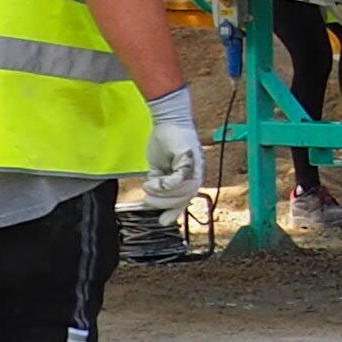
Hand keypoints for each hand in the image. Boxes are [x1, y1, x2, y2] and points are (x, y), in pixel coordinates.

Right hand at [140, 85, 205, 208]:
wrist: (168, 119)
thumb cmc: (164, 141)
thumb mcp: (160, 167)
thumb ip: (160, 182)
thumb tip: (151, 198)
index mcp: (190, 176)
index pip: (185, 199)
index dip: (174, 211)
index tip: (162, 222)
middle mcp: (196, 173)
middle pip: (183, 199)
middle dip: (164, 204)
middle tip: (147, 202)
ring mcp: (194, 166)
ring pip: (180, 192)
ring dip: (160, 194)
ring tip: (146, 188)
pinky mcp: (188, 159)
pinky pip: (177, 180)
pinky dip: (162, 184)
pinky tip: (150, 181)